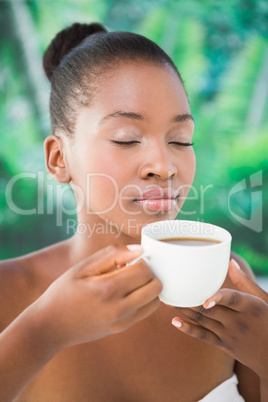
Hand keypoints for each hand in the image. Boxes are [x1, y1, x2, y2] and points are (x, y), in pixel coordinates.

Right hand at [36, 244, 161, 350]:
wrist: (51, 326)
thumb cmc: (64, 292)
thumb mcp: (83, 268)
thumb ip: (112, 255)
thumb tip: (139, 249)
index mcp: (107, 289)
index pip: (144, 270)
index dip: (140, 260)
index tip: (128, 260)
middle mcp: (119, 308)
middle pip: (156, 286)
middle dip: (148, 273)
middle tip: (132, 269)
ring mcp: (122, 322)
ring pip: (155, 300)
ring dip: (149, 287)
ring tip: (131, 281)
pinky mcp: (122, 328)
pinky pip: (146, 311)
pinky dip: (144, 299)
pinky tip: (128, 293)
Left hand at [171, 259, 267, 378]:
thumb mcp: (264, 300)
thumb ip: (245, 282)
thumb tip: (230, 261)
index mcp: (249, 307)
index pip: (232, 300)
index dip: (218, 298)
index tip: (205, 298)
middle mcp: (238, 322)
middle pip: (211, 311)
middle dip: (191, 300)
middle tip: (174, 289)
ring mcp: (229, 335)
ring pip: (203, 321)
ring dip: (185, 311)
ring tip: (169, 300)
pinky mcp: (224, 344)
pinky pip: (204, 337)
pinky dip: (189, 329)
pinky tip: (175, 321)